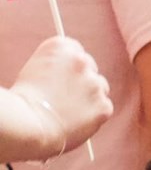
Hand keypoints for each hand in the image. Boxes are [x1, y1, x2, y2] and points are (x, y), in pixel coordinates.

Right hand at [10, 37, 112, 156]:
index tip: (64, 79)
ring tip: (70, 110)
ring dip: (91, 97)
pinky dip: (95, 115)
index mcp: (61, 46)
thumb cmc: (26, 99)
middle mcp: (81, 60)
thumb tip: (70, 72)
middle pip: (91, 68)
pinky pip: (105, 107)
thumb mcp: (36, 68)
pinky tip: (77, 120)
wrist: (30, 122)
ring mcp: (94, 82)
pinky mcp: (103, 105)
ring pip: (101, 88)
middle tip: (67, 98)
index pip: (76, 51)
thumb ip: (58, 65)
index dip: (70, 68)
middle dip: (83, 81)